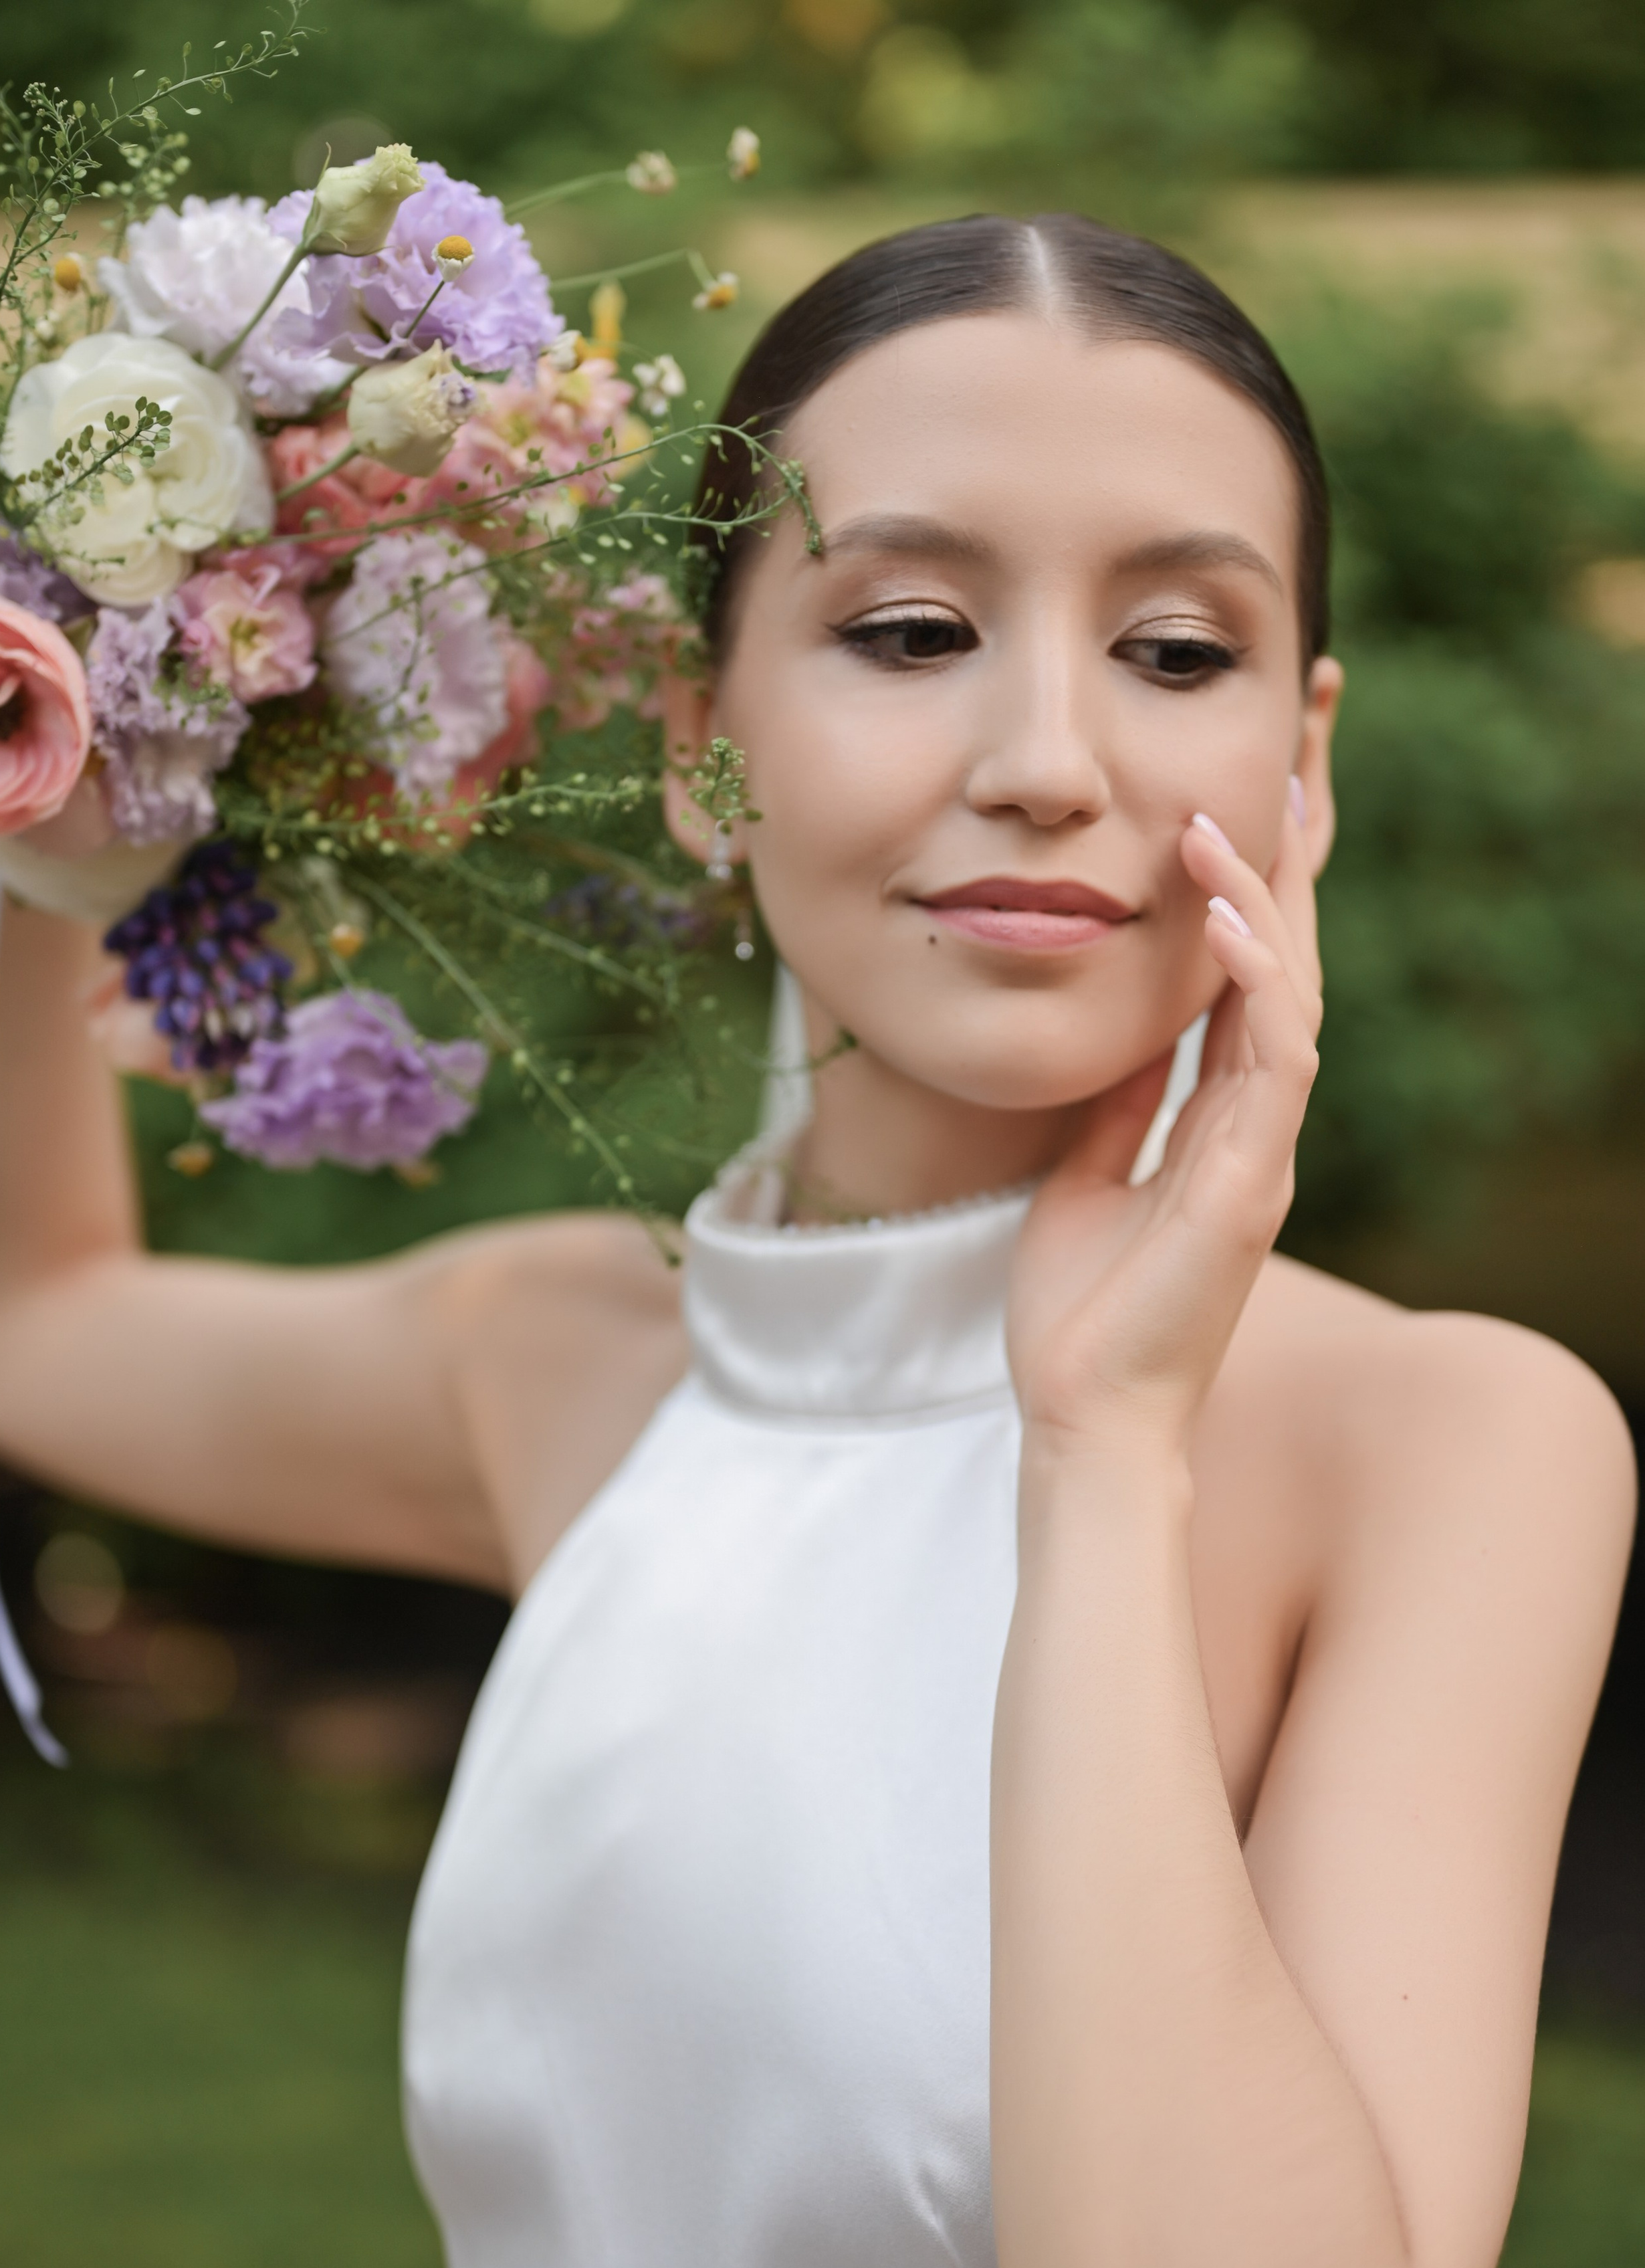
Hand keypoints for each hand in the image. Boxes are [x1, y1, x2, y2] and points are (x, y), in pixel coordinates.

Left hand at [1006, 794, 1322, 1454]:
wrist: (1082, 1416)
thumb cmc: (1080, 1313)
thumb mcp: (1085, 1175)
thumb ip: (1120, 1104)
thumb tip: (1125, 1031)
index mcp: (1219, 1113)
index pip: (1250, 969)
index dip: (1254, 873)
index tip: (1242, 779)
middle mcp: (1256, 1119)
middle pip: (1291, 954)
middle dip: (1296, 844)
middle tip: (1308, 729)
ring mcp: (1264, 1148)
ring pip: (1293, 992)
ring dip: (1263, 899)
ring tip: (1224, 814)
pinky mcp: (1254, 1182)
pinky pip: (1272, 1058)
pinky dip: (1254, 981)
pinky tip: (1222, 918)